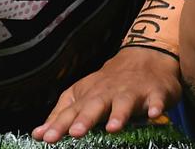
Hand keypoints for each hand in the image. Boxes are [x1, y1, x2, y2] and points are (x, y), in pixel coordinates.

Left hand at [31, 47, 181, 142]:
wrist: (144, 57)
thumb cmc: (108, 84)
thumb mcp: (81, 96)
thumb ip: (61, 115)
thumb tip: (38, 134)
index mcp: (89, 96)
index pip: (71, 112)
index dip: (59, 125)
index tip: (46, 137)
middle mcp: (108, 93)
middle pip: (95, 105)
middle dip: (86, 119)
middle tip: (76, 133)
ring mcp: (132, 92)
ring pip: (124, 103)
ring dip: (119, 114)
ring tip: (113, 128)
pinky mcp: (155, 93)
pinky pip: (156, 100)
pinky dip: (155, 106)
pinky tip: (153, 114)